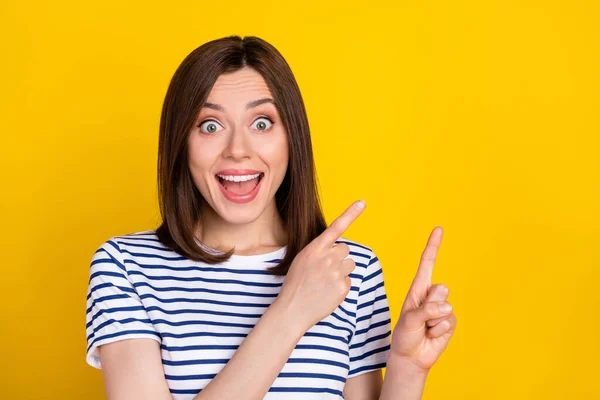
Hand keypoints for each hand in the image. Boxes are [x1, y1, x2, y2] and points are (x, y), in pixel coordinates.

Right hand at [276, 200, 365, 332]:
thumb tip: (339, 249)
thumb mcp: (302, 260)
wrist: (292, 309)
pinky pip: (348, 280)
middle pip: (345, 249)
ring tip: (325, 281)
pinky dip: (340, 286)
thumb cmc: (296, 283)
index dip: (351, 214)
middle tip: (324, 270)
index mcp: (314, 248)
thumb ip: (319, 251)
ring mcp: (335, 273)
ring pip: (349, 264)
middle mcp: (327, 258)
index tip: (363, 202)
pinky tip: (327, 292)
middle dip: (338, 258)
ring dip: (341, 271)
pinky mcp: (342, 287)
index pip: (335, 227)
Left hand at [390, 226, 456, 371]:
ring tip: (424, 329)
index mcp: (418, 289)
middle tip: (419, 320)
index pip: (427, 263)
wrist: (411, 357)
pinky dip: (439, 331)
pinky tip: (431, 335)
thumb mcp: (408, 321)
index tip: (439, 229)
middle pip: (441, 290)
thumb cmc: (404, 336)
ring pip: (445, 308)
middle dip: (430, 307)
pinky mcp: (450, 322)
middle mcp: (431, 296)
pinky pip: (449, 322)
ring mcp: (442, 309)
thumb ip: (426, 311)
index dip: (433, 246)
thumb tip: (447, 308)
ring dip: (433, 322)